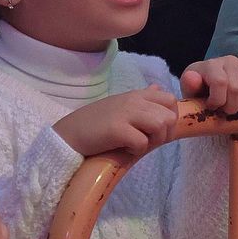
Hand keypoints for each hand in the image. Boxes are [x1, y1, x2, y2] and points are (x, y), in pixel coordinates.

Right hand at [53, 86, 177, 156]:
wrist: (68, 134)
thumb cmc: (95, 123)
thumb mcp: (120, 104)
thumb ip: (141, 98)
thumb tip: (157, 87)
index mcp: (136, 94)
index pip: (170, 99)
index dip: (170, 117)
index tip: (157, 130)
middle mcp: (133, 100)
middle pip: (169, 116)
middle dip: (164, 133)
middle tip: (147, 140)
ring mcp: (125, 113)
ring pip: (161, 126)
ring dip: (153, 141)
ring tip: (136, 145)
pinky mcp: (117, 129)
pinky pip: (142, 142)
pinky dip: (137, 151)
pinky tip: (125, 149)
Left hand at [179, 56, 237, 114]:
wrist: (207, 84)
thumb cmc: (198, 89)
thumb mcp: (189, 90)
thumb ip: (189, 85)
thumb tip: (192, 78)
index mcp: (211, 65)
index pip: (220, 82)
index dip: (217, 100)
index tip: (211, 107)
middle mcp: (228, 61)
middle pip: (236, 88)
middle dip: (230, 107)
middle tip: (223, 112)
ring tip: (233, 110)